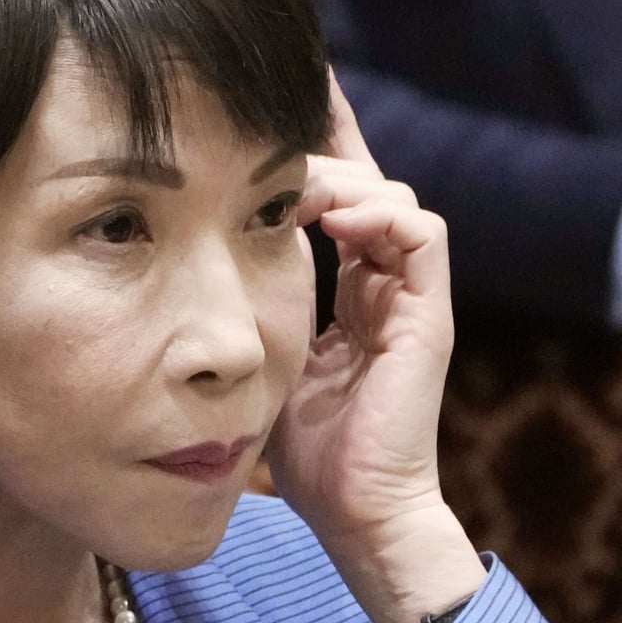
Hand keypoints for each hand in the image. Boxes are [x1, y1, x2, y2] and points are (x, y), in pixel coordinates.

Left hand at [267, 74, 483, 622]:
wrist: (351, 509)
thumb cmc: (302, 446)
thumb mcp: (262, 359)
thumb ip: (247, 308)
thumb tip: (194, 266)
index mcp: (347, 290)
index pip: (333, 203)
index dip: (307, 156)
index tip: (257, 113)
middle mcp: (380, 282)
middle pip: (363, 184)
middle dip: (318, 148)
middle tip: (261, 130)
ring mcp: (408, 296)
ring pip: (390, 196)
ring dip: (339, 181)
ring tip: (286, 188)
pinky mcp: (428, 315)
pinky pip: (421, 235)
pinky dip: (378, 216)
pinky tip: (328, 218)